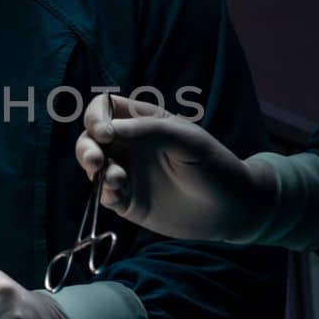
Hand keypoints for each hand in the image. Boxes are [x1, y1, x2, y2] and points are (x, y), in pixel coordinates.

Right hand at [75, 93, 271, 240]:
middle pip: (91, 138)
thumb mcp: (186, 140)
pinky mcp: (128, 202)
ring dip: (95, 171)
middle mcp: (131, 145)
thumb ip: (146, 130)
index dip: (96, 116)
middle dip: (85, 147)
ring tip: (117, 180)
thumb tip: (104, 130)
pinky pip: (104, 194)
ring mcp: (128, 173)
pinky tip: (118, 195)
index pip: (106, 108)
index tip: (103, 132)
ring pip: (93, 166)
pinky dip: (103, 193)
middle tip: (96, 161)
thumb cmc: (214, 165)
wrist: (232, 209)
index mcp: (143, 122)